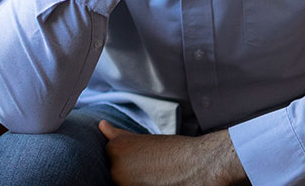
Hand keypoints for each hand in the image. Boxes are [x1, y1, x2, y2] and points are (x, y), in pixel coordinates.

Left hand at [99, 121, 248, 185]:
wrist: (204, 164)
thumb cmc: (177, 151)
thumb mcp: (144, 140)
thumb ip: (119, 136)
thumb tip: (101, 125)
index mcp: (116, 150)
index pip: (113, 161)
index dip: (133, 164)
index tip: (149, 163)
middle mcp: (115, 170)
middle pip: (118, 176)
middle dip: (134, 175)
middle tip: (157, 170)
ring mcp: (125, 185)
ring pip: (127, 184)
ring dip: (140, 182)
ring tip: (161, 178)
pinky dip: (147, 185)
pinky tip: (162, 181)